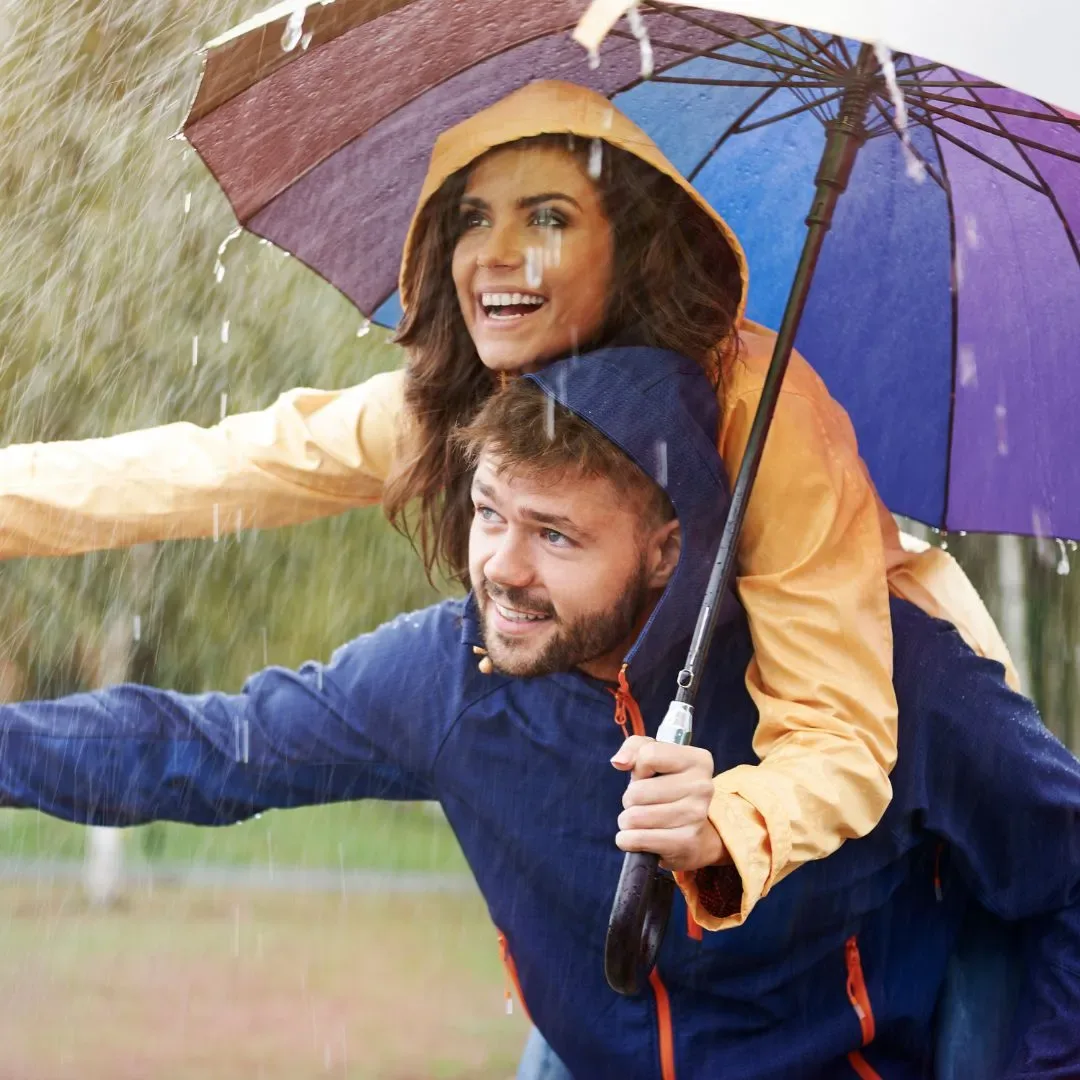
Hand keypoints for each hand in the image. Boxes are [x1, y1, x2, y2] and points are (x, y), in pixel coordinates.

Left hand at [611, 735, 726, 871]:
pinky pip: (636, 839)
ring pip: (634, 817)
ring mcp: (696, 815)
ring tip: (643, 820)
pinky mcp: (686, 842)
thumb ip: (634, 748)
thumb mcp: (655, 758)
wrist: (695, 834)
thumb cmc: (669, 788)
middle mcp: (702, 786)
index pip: (648, 755)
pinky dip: (627, 840)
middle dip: (630, 799)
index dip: (638, 768)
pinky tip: (639, 837)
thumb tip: (619, 762)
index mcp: (698, 760)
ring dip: (628, 821)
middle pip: (637, 791)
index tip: (647, 776)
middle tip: (644, 803)